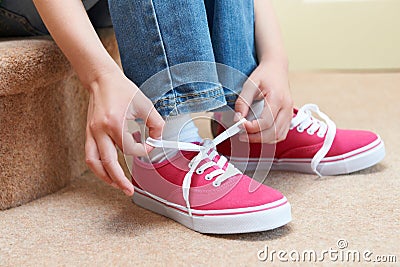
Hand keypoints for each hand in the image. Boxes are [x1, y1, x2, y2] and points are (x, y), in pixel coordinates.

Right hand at [85, 69, 163, 195]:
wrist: (101, 79)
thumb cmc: (122, 90)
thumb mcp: (145, 104)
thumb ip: (156, 123)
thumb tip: (158, 139)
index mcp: (115, 122)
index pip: (130, 149)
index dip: (143, 151)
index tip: (149, 146)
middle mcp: (100, 130)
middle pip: (108, 163)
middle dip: (119, 180)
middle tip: (129, 190)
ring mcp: (91, 132)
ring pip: (94, 163)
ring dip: (105, 177)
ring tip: (116, 184)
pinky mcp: (88, 133)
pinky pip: (90, 155)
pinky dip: (98, 166)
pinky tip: (107, 171)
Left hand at [235, 59, 292, 142]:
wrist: (277, 68)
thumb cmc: (264, 74)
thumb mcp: (250, 84)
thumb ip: (243, 102)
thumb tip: (238, 118)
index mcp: (277, 98)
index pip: (266, 121)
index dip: (252, 128)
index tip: (239, 125)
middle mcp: (287, 107)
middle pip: (273, 132)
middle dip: (256, 137)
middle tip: (241, 135)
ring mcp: (290, 112)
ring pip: (279, 135)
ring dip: (263, 140)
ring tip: (249, 136)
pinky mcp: (289, 116)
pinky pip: (282, 133)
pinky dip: (270, 138)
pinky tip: (259, 135)